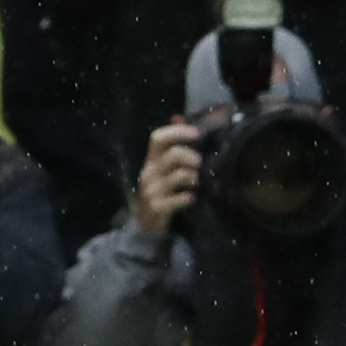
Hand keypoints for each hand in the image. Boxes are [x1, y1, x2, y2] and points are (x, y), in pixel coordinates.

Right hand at [132, 116, 205, 237]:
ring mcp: (151, 191)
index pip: (158, 137)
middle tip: (200, 165)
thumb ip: (172, 147)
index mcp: (151, 160)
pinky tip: (192, 199)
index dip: (178, 132)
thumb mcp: (163, 171)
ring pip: (179, 176)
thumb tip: (179, 117)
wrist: (145, 227)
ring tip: (197, 183)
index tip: (198, 134)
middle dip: (192, 157)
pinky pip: (179, 199)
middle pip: (173, 155)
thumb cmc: (161, 194)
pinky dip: (188, 198)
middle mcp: (149, 173)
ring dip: (194, 178)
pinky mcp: (157, 208)